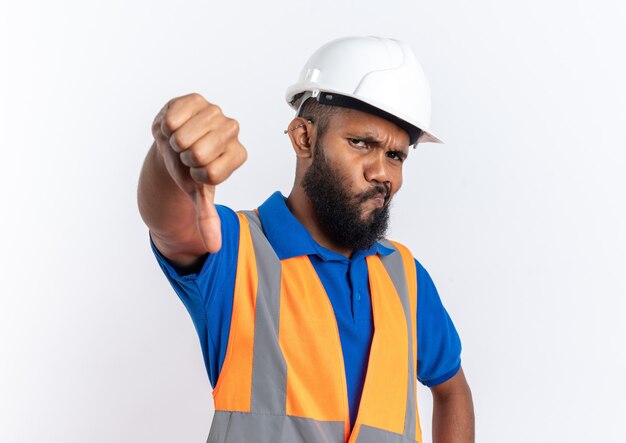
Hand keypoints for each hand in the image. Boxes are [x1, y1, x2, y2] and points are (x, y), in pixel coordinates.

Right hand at [151, 93, 246, 253]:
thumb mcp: (199, 194)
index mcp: (238, 154)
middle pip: (197, 153)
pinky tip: (174, 127)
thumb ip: (207, 218)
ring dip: (174, 143)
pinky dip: (165, 128)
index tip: (197, 170)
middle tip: (186, 155)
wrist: (173, 144)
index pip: (211, 173)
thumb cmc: (190, 169)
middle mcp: (232, 130)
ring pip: (183, 137)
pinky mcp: (196, 99)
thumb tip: (214, 248)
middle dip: (184, 159)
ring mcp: (216, 112)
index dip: (196, 175)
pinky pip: (172, 119)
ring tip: (179, 142)